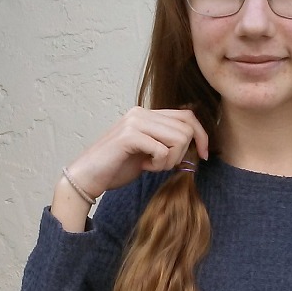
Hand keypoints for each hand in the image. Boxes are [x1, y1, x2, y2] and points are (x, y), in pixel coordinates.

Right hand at [51, 107, 208, 230]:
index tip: (204, 155)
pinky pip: (163, 150)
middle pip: (186, 128)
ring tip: (154, 166)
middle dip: (182, 153)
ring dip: (171, 159)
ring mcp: (134, 122)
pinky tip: (144, 167)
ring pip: (178, 138)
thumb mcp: (148, 151)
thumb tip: (196, 142)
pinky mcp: (129, 136)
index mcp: (146, 114)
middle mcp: (140, 113)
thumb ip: (165, 141)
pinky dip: (159, 164)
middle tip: (164, 165)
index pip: (187, 116)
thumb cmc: (117, 166)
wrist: (87, 177)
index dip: (201, 135)